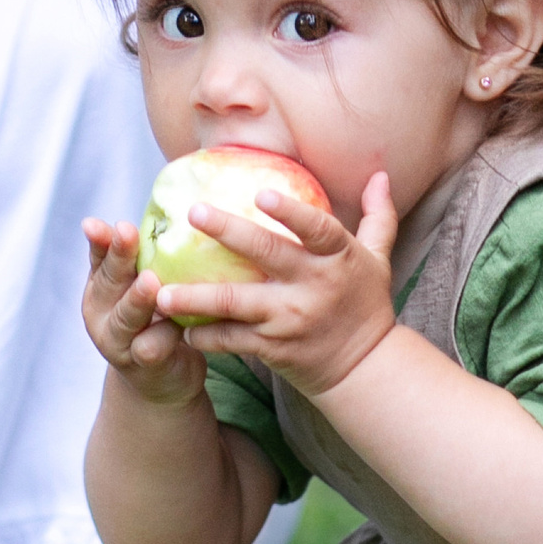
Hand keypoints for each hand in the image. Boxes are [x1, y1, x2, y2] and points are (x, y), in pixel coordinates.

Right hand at [81, 215, 207, 407]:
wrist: (162, 381)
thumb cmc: (158, 320)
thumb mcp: (145, 286)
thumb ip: (146, 257)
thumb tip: (173, 203)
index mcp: (101, 287)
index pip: (99, 257)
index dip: (100, 240)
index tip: (100, 222)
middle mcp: (101, 313)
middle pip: (109, 281)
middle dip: (118, 256)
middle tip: (127, 232)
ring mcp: (117, 342)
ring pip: (126, 317)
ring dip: (137, 300)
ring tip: (150, 282)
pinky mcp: (141, 366)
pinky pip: (153, 347)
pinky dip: (165, 336)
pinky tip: (180, 327)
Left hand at [151, 173, 399, 400]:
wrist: (364, 368)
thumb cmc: (366, 305)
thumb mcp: (379, 260)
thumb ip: (378, 217)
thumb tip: (382, 175)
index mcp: (338, 259)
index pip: (318, 229)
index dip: (291, 212)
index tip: (260, 193)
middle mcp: (313, 286)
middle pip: (267, 254)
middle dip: (228, 231)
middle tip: (194, 212)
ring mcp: (289, 319)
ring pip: (235, 304)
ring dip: (195, 298)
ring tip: (160, 292)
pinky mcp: (273, 347)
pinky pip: (231, 340)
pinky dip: (204, 336)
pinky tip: (177, 327)